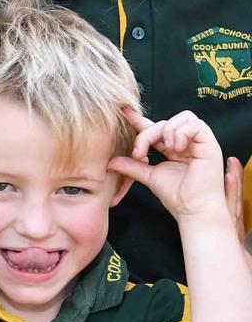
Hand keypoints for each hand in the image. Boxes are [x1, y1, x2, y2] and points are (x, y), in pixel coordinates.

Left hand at [109, 109, 225, 220]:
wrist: (193, 210)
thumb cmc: (177, 196)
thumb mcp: (149, 177)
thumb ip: (132, 166)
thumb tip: (110, 162)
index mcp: (172, 148)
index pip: (155, 127)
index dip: (139, 119)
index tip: (124, 111)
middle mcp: (186, 143)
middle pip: (164, 122)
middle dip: (147, 133)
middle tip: (139, 153)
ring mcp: (199, 143)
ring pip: (181, 118)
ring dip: (166, 130)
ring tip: (163, 149)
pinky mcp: (210, 145)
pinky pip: (196, 124)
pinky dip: (181, 133)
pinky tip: (176, 148)